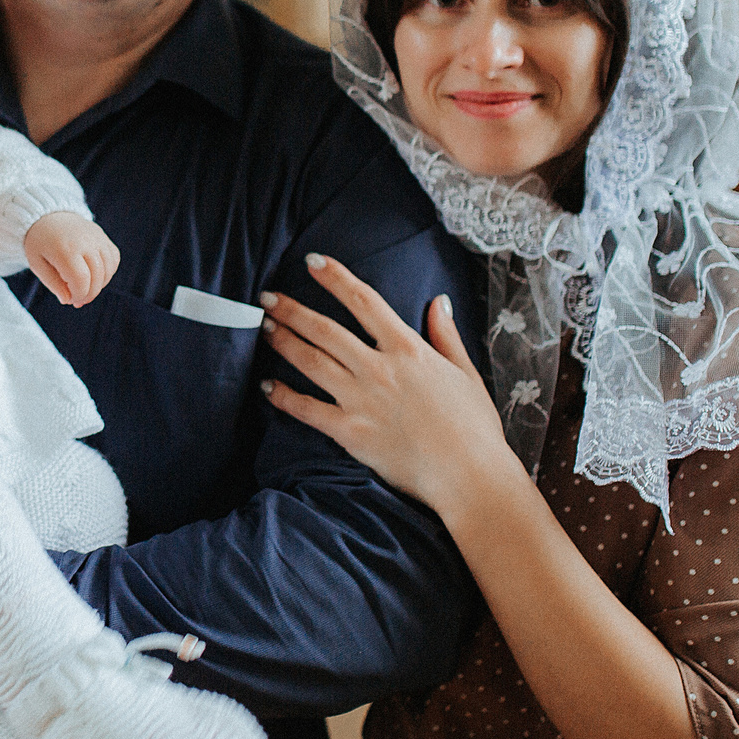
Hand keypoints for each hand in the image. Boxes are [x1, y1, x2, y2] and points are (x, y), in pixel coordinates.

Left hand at [22, 211, 118, 306]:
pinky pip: (114, 259)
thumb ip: (53, 284)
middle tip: (78, 299)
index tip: (71, 300)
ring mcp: (97, 237)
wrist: (48, 215)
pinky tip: (94, 275)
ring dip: (100, 285)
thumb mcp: (37, 264)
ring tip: (85, 288)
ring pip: (109, 269)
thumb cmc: (40, 242)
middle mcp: (84, 241)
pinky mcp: (103, 236)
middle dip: (89, 294)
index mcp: (65, 249)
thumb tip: (68, 300)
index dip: (79, 295)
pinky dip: (107, 272)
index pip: (81, 280)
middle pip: (97, 277)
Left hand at [257, 253, 520, 524]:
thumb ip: (446, 335)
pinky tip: (266, 386)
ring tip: (264, 328)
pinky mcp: (350, 432)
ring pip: (311, 362)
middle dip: (292, 310)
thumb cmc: (474, 427)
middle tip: (267, 297)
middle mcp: (379, 369)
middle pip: (325, 330)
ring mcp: (361, 400)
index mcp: (408, 350)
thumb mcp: (465, 373)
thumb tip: (438, 301)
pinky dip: (283, 396)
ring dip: (284, 342)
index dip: (336, 278)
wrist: (470, 476)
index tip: (313, 262)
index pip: (364, 302)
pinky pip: (307, 409)